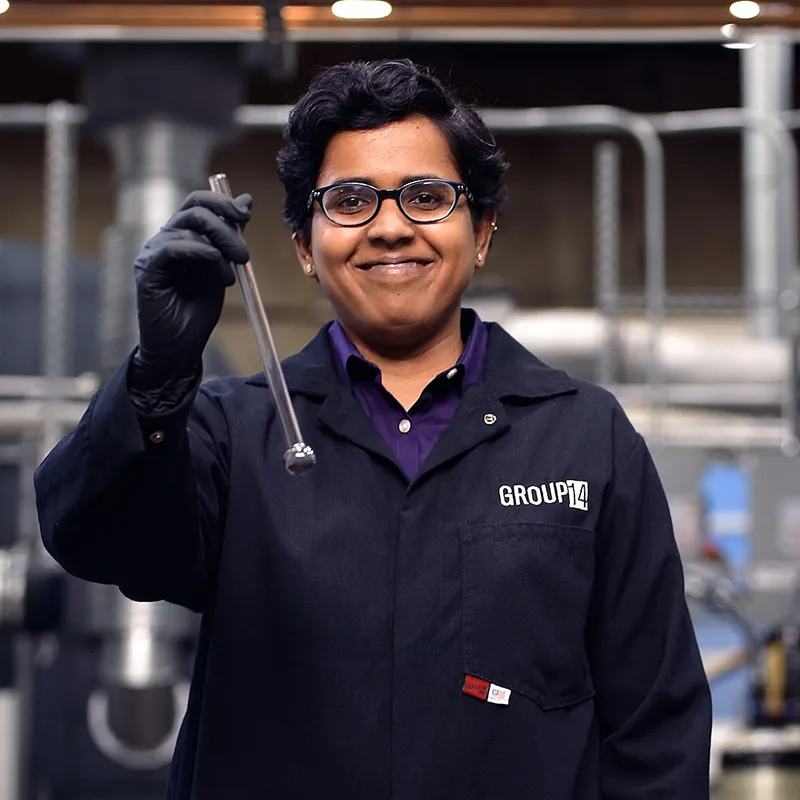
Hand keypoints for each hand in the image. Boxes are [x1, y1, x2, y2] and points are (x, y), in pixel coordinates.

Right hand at [132, 190, 252, 380]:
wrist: (179, 347)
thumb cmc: (197, 311)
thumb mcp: (222, 268)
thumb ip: (231, 236)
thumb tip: (246, 201)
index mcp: (182, 235)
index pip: (199, 201)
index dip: (224, 202)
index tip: (245, 215)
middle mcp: (165, 238)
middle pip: (195, 208)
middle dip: (227, 227)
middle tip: (244, 256)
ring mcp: (153, 252)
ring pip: (189, 226)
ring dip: (220, 246)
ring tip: (230, 275)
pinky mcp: (147, 269)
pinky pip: (173, 247)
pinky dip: (201, 254)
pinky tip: (217, 272)